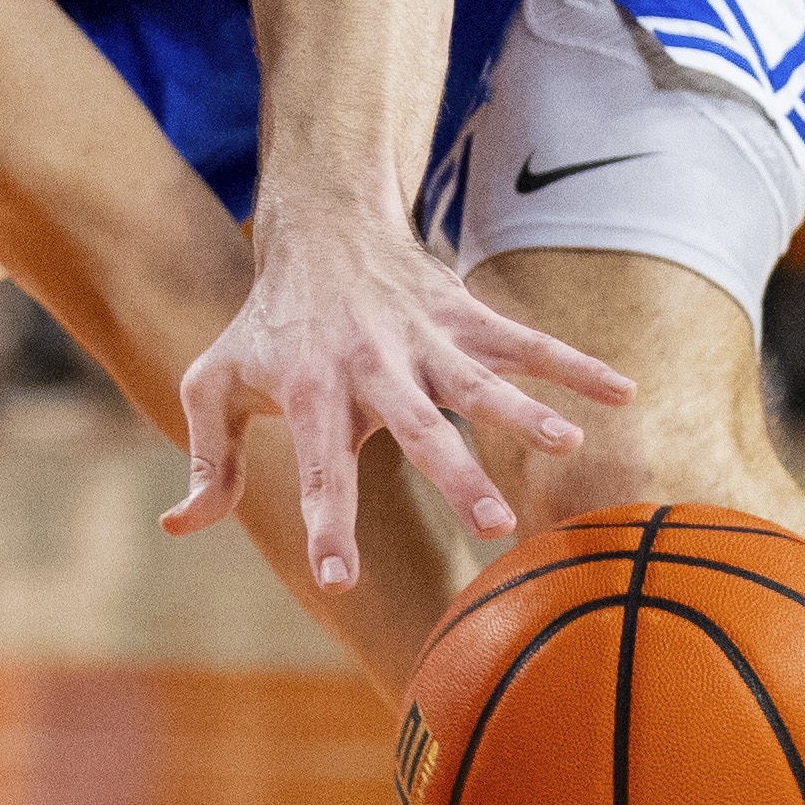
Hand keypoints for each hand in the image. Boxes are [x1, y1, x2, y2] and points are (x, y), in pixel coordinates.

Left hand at [159, 221, 634, 586]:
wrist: (323, 227)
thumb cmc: (267, 324)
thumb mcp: (214, 382)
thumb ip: (208, 460)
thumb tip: (181, 525)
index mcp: (309, 393)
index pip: (314, 470)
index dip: (325, 523)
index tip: (338, 578)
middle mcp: (371, 366)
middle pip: (417, 428)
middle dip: (455, 476)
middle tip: (492, 528)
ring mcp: (425, 339)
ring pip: (480, 380)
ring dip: (524, 412)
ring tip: (565, 449)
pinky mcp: (465, 317)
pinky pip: (525, 341)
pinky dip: (574, 365)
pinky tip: (623, 392)